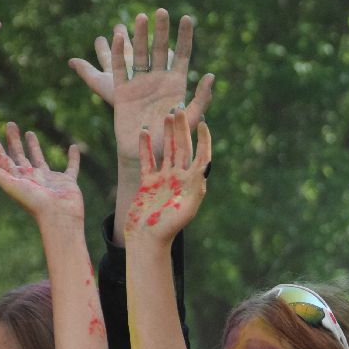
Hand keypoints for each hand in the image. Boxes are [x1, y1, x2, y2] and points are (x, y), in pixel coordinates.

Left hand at [0, 123, 83, 225]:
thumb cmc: (34, 202)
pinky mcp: (67, 181)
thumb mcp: (10, 185)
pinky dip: (73, 158)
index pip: (2, 157)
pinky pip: (72, 166)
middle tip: (9, 124)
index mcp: (17, 178)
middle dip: (12, 140)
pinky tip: (73, 147)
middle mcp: (31, 177)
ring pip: (39, 158)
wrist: (58, 215)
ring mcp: (49, 179)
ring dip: (34, 145)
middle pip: (18, 154)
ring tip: (29, 132)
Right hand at [70, 9, 213, 165]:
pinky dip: (118, 53)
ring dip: (141, 36)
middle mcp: (158, 80)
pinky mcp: (123, 91)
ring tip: (142, 17)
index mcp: (176, 85)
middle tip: (163, 10)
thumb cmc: (170, 141)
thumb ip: (201, 100)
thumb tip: (211, 76)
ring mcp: (140, 84)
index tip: (187, 18)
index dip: (185, 37)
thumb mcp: (190, 120)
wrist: (145, 153)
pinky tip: (118, 37)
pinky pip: (120, 68)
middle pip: (160, 49)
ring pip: (140, 54)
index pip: (183, 55)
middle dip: (162, 30)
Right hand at [127, 113, 211, 243]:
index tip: (202, 123)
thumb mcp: (187, 208)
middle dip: (182, 129)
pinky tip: (143, 132)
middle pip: (183, 148)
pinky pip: (147, 160)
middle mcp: (179, 179)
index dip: (204, 140)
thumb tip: (205, 166)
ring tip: (167, 115)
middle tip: (179, 109)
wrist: (148, 239)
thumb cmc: (169, 228)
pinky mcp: (147, 183)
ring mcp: (163, 180)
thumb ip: (196, 187)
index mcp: (192, 183)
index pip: (201, 156)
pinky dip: (146, 147)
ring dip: (167, 133)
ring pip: (166, 151)